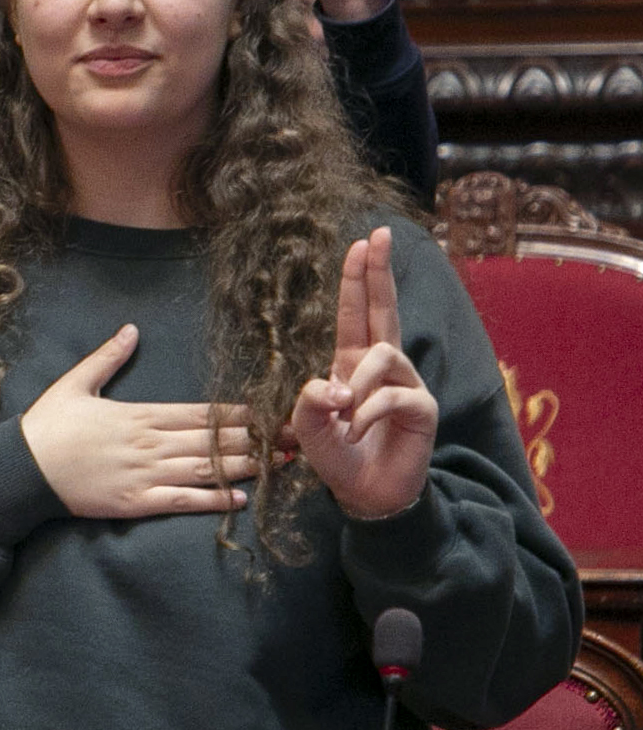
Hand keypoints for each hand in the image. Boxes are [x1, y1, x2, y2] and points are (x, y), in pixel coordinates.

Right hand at [19, 325, 256, 518]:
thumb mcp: (74, 383)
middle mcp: (149, 444)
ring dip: (244, 466)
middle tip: (289, 437)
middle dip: (253, 438)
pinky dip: (213, 500)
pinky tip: (240, 498)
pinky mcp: (135, 502)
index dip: (236, 413)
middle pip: (212, 440)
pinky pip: (182, 501)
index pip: (199, 412)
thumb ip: (107, 357)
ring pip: (205, 469)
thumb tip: (131, 329)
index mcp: (139, 415)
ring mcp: (145, 475)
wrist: (22, 469)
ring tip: (277, 463)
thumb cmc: (46, 426)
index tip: (266, 411)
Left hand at [288, 227, 436, 520]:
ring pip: (383, 355)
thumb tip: (334, 386)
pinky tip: (358, 429)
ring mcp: (406, 384)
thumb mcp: (307, 428)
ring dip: (358, 382)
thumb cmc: (338, 457)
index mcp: (352, 363)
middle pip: (385, 310)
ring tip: (344, 415)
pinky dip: (369, 411)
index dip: (359, 279)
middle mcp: (382, 367)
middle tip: (379, 235)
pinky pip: (394, 395)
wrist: (365, 494)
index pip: (357, 313)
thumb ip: (307, 402)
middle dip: (380, 272)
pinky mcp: (422, 408)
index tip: (362, 242)